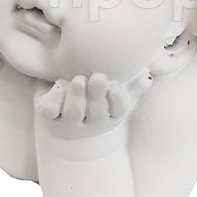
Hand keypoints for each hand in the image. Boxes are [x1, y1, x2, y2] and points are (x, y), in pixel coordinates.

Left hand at [35, 71, 152, 138]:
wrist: (68, 122)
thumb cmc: (99, 103)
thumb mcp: (119, 97)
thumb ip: (133, 85)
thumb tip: (146, 74)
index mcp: (112, 115)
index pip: (119, 110)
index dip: (118, 100)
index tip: (116, 87)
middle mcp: (92, 122)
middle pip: (97, 111)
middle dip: (97, 94)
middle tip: (97, 77)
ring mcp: (70, 122)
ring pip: (74, 112)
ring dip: (77, 96)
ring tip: (78, 80)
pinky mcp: (50, 117)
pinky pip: (50, 112)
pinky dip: (53, 100)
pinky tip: (57, 87)